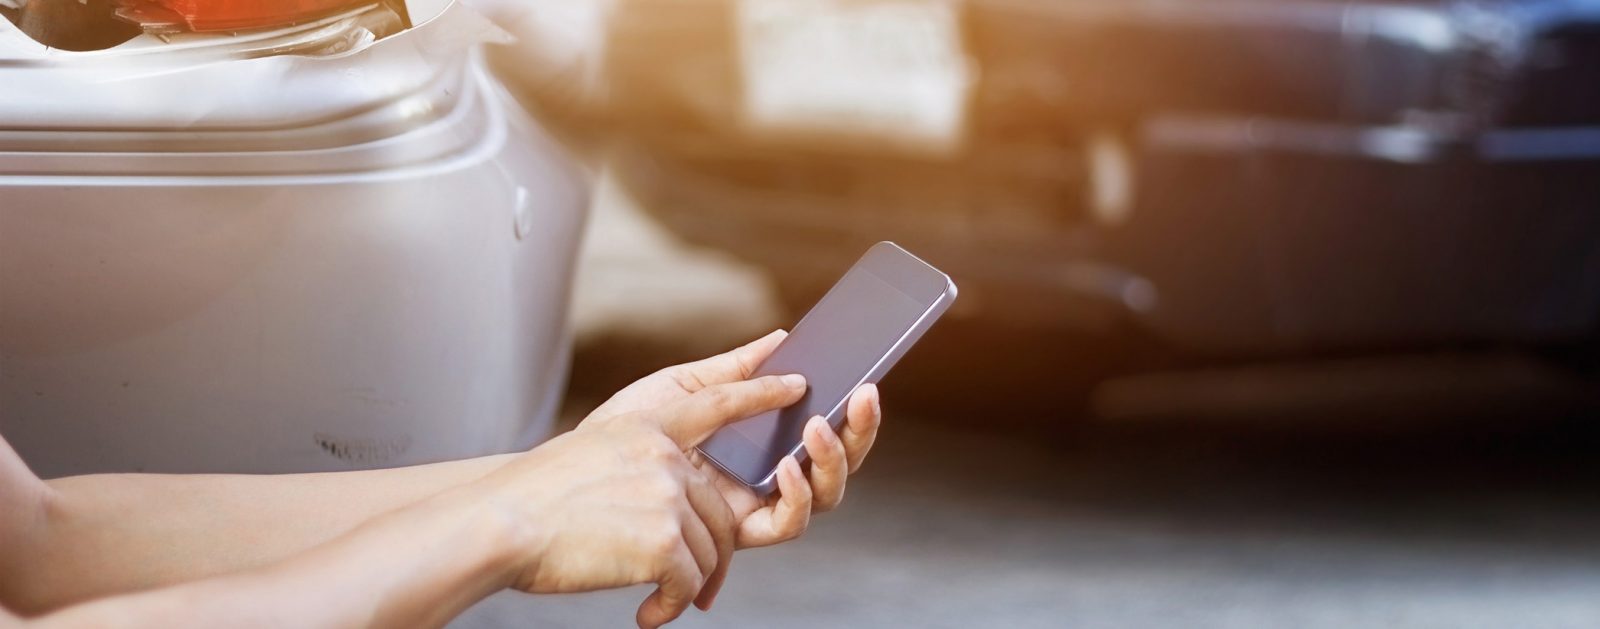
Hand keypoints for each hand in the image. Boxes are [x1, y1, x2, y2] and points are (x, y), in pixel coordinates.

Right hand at [477, 373, 806, 627]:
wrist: (500, 524)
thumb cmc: (535, 500)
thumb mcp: (595, 450)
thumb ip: (644, 457)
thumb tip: (681, 492)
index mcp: (646, 427)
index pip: (718, 402)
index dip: (761, 393)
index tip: (796, 385)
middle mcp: (664, 455)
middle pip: (718, 511)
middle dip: (707, 555)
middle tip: (691, 585)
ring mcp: (667, 496)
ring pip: (710, 551)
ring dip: (686, 585)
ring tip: (656, 600)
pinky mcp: (664, 541)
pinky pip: (690, 583)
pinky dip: (671, 606)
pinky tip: (646, 614)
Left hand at [583, 331, 884, 601]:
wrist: (574, 473)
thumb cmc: (622, 432)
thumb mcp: (683, 388)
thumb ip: (736, 371)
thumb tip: (784, 337)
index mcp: (760, 437)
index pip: (822, 426)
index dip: (854, 410)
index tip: (868, 378)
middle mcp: (766, 475)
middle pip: (836, 463)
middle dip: (861, 431)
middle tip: (864, 394)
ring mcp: (754, 505)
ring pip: (823, 495)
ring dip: (833, 461)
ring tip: (819, 426)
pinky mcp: (736, 532)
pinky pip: (785, 523)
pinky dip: (796, 496)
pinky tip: (785, 465)